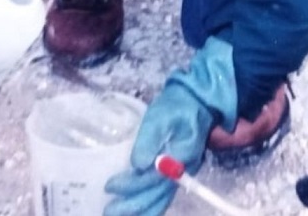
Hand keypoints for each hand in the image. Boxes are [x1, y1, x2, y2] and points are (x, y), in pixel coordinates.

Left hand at [104, 38, 238, 215]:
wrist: (197, 103)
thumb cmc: (177, 107)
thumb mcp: (160, 115)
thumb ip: (149, 139)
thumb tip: (138, 164)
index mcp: (180, 155)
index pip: (154, 177)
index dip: (131, 184)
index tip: (110, 186)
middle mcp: (184, 170)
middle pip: (158, 195)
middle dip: (133, 206)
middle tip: (110, 211)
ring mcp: (183, 173)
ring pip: (162, 199)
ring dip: (141, 210)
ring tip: (119, 215)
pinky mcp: (178, 172)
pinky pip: (164, 194)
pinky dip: (150, 205)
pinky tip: (137, 210)